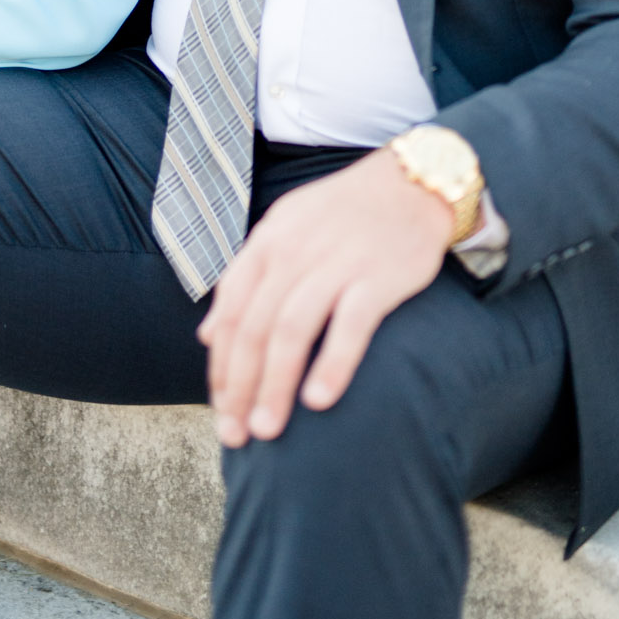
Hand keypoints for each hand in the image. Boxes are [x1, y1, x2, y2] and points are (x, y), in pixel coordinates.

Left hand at [198, 146, 454, 447]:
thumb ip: (245, 280)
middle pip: (253, 328)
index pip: (230, 311)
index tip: (221, 408)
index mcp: (267, 242)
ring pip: (291, 332)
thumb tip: (206, 334)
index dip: (221, 364)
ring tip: (267, 431)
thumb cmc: (343, 215)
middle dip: (240, 387)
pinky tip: (319, 400)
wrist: (412, 183)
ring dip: (274, 385)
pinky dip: (332, 364)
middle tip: (236, 436)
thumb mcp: (284, 231)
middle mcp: (294, 251)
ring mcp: (335, 263)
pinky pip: (350, 326)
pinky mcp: (377, 277)